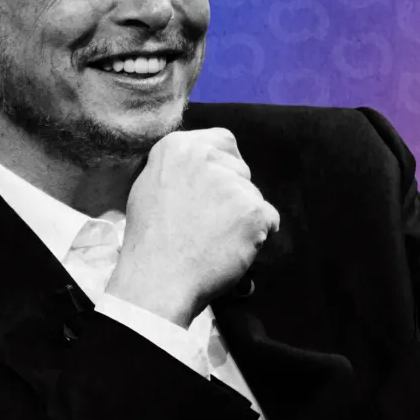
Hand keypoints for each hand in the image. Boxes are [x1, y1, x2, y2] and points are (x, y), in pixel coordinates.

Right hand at [104, 128, 279, 327]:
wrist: (158, 278)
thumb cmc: (150, 241)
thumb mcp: (150, 187)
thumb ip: (180, 169)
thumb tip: (204, 167)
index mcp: (178, 147)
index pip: (223, 140)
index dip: (225, 165)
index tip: (218, 188)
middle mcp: (206, 156)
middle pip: (240, 170)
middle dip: (234, 194)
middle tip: (211, 224)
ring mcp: (232, 183)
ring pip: (253, 196)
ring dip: (243, 218)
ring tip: (215, 241)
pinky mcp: (253, 209)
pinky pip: (270, 220)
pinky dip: (258, 237)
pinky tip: (232, 249)